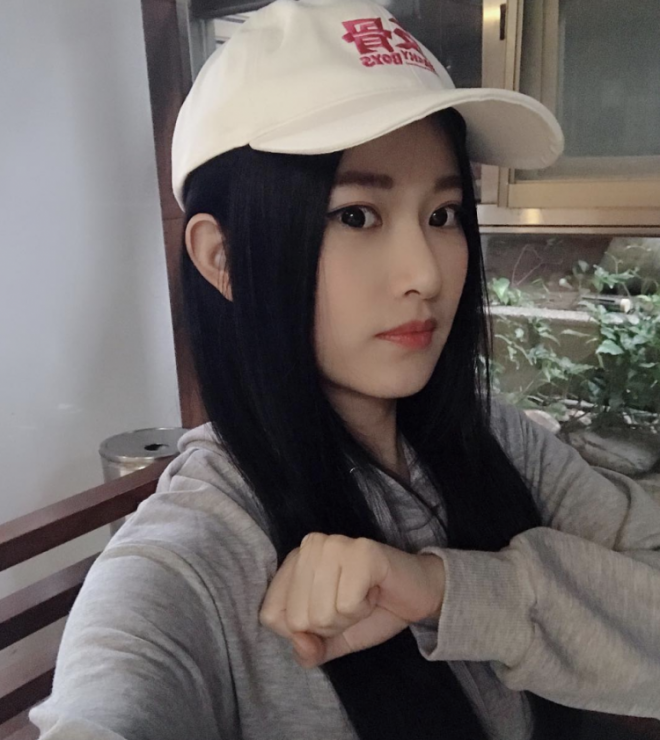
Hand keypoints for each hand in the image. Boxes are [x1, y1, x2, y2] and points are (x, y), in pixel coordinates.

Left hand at [258, 533, 444, 668]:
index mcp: (293, 562)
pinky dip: (364, 609)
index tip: (329, 612)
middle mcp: (309, 546)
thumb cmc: (370, 610)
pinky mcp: (360, 551)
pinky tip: (374, 591)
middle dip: (329, 625)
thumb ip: (308, 649)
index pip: (271, 615)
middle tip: (351, 603)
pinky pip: (347, 604)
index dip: (302, 631)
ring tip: (363, 596)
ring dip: (348, 618)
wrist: (418, 594)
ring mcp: (334, 544)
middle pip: (297, 619)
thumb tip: (300, 643)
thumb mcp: (331, 639)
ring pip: (321, 613)